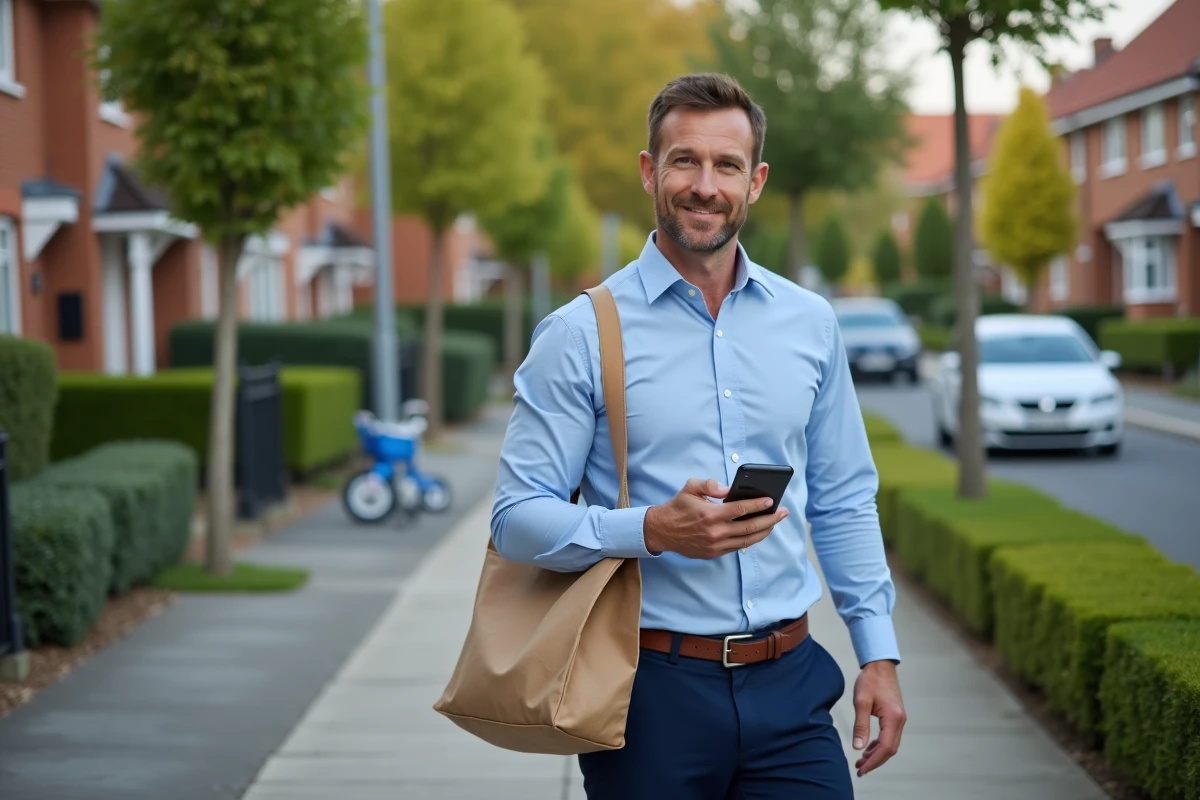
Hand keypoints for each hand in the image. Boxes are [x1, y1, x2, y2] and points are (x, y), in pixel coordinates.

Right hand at [643, 478, 787, 558]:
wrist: (662, 531)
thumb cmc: (678, 507)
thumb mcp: (690, 487)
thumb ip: (710, 484)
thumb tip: (727, 489)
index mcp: (710, 514)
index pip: (741, 509)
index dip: (758, 505)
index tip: (772, 501)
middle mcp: (715, 532)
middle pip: (750, 527)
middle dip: (770, 520)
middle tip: (783, 513)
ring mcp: (715, 545)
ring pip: (747, 540)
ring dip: (764, 531)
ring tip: (775, 522)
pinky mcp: (714, 553)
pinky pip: (737, 547)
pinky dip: (750, 539)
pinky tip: (759, 532)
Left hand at [852, 660, 905, 777]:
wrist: (880, 665)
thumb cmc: (870, 680)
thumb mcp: (861, 702)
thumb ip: (860, 725)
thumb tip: (858, 747)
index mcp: (893, 717)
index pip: (885, 747)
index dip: (873, 761)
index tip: (861, 769)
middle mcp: (900, 720)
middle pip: (890, 749)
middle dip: (875, 761)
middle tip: (859, 768)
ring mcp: (900, 719)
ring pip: (891, 744)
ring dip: (877, 754)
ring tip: (861, 761)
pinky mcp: (896, 716)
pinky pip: (890, 736)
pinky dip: (880, 745)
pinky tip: (869, 748)